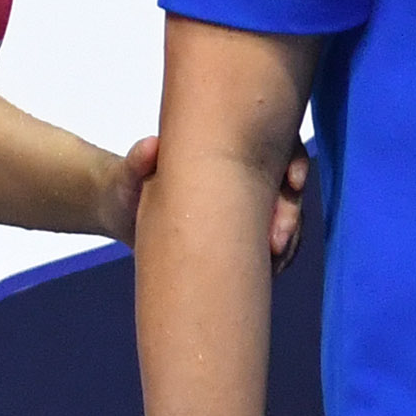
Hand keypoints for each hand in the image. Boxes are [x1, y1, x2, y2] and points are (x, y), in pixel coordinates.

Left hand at [105, 135, 312, 264]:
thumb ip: (138, 160)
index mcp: (227, 150)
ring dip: (290, 237)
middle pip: (286, 187)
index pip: (276, 147)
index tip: (292, 183)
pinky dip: (278, 255)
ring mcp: (244, 204)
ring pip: (284, 215)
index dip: (294, 161)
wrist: (122, 213)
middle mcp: (242, 174)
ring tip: (276, 262)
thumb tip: (152, 145)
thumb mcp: (129, 173)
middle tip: (277, 242)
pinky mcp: (239, 232)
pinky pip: (270, 241)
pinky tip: (273, 270)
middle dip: (291, 213)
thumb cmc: (125, 185)